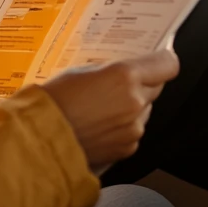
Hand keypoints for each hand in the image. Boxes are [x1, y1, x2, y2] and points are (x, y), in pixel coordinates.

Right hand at [42, 50, 179, 175]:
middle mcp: (135, 101)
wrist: (40, 139)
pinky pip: (134, 131)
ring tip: (102, 108)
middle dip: (142, 84)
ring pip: (145, 110)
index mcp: (125, 76)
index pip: (167, 64)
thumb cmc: (53, 102)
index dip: (162, 60)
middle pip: (156, 87)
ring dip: (132, 107)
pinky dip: (123, 128)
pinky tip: (101, 125)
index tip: (158, 59)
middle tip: (118, 85)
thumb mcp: (81, 70)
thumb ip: (110, 70)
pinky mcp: (127, 148)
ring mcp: (133, 127)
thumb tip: (125, 70)